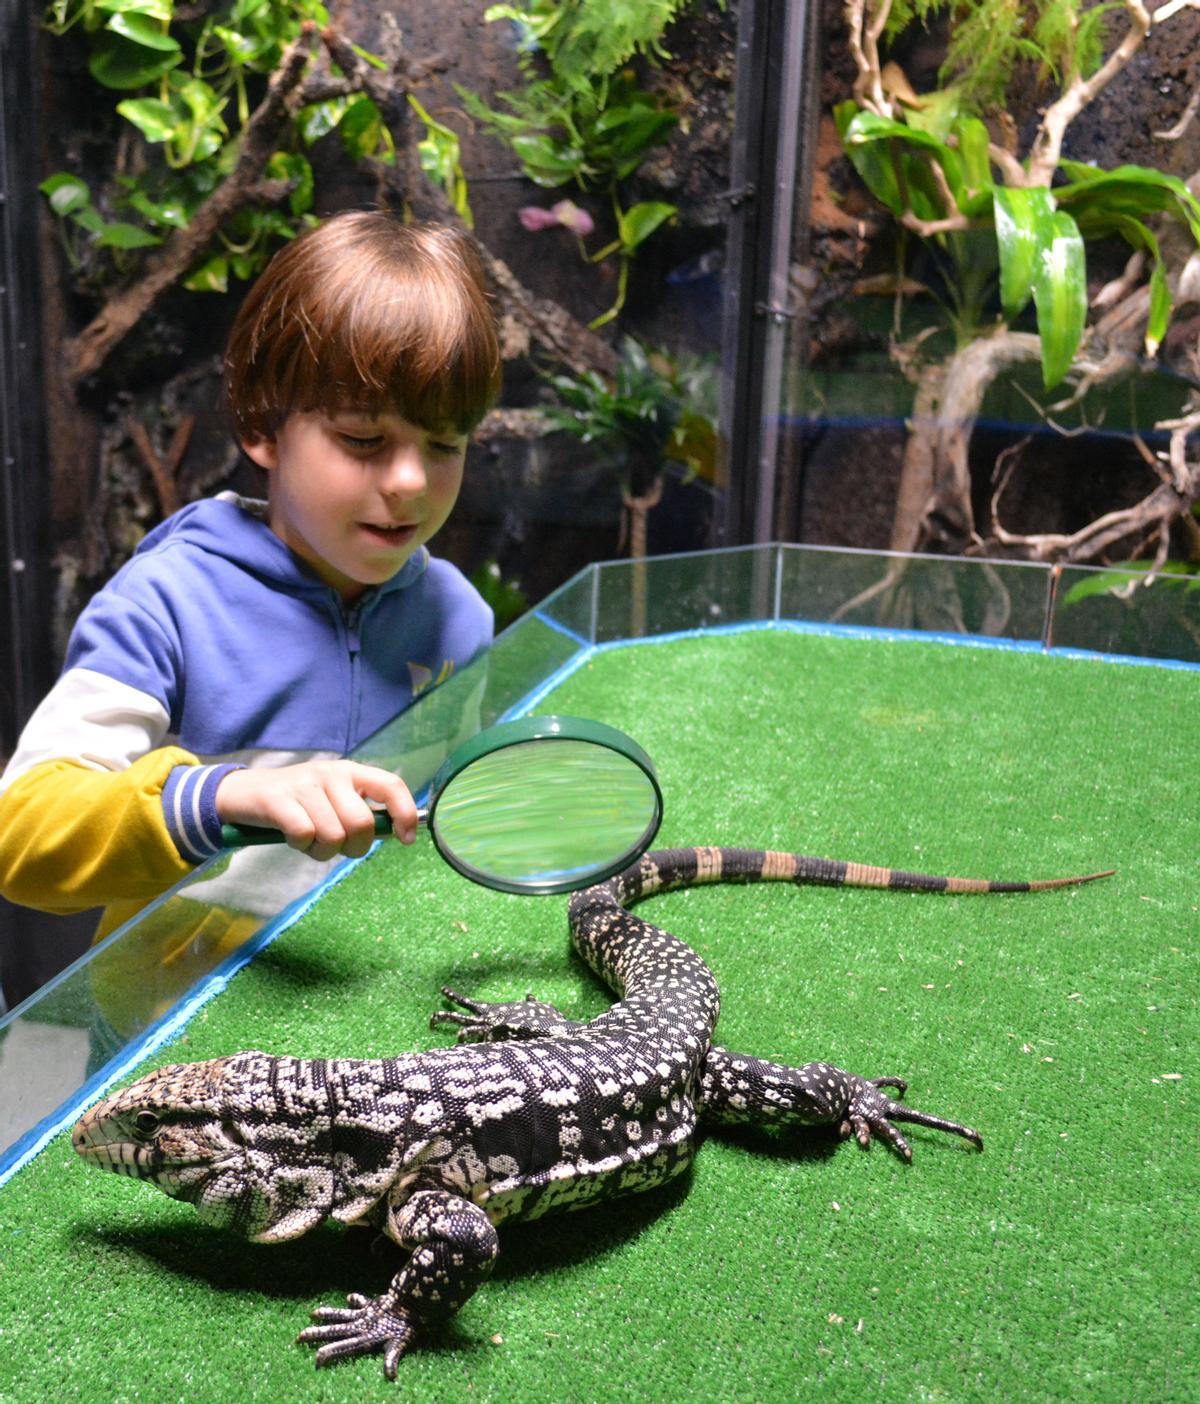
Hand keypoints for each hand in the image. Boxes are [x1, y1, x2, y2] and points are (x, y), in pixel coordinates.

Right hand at [216, 761, 417, 860]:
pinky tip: (293, 837)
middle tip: (336, 847)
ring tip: (309, 840)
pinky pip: (304, 834)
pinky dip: (301, 845)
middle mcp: (331, 774)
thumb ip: (361, 812)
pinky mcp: (278, 799)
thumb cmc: (298, 804)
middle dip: (354, 847)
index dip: (406, 813)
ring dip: (322, 850)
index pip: (391, 785)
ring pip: (333, 835)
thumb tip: (397, 832)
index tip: (407, 839)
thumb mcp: (333, 800)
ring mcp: (304, 784)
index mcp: (350, 772)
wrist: (243, 793)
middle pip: (362, 823)